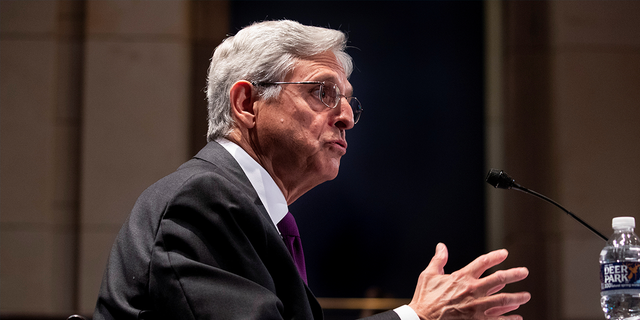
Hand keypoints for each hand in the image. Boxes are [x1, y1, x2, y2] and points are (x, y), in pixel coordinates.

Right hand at [408, 243, 530, 319]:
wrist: (422, 319)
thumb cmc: (424, 298)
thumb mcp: (428, 275)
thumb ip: (438, 260)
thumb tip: (441, 246)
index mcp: (461, 277)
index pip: (482, 262)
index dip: (495, 257)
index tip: (505, 253)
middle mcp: (472, 290)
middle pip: (498, 279)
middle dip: (513, 274)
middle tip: (524, 272)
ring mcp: (476, 306)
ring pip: (502, 300)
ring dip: (516, 297)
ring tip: (525, 296)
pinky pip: (497, 319)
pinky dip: (509, 319)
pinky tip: (517, 317)